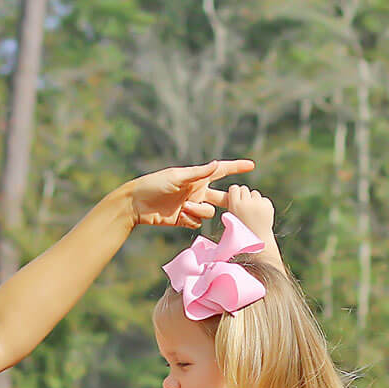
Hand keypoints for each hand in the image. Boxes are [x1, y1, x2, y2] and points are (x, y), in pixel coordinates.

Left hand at [127, 159, 255, 228]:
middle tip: (236, 203)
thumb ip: (198, 173)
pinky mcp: (184, 219)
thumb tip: (216, 164)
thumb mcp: (177, 177)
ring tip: (184, 207)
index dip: (236, 168)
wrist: (137, 203)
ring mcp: (192, 206)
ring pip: (209, 212)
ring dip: (199, 211)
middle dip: (229, 200)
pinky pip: (197, 222)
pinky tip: (180, 215)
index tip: (251, 165)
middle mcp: (197, 191)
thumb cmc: (155, 184)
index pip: (221, 171)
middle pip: (222, 197)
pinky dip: (191, 219)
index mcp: (197, 178)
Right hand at [224, 184, 274, 240]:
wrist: (258, 243)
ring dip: (253, 200)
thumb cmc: (241, 235)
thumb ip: (231, 206)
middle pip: (244, 189)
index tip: (234, 199)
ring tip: (252, 213)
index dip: (234, 193)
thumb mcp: (230, 221)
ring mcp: (258, 204)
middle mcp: (247, 202)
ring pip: (254, 193)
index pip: (234, 188)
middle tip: (243, 207)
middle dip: (243, 196)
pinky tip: (260, 216)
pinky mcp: (268, 205)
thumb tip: (233, 191)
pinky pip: (263, 199)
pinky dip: (262, 205)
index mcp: (235, 206)